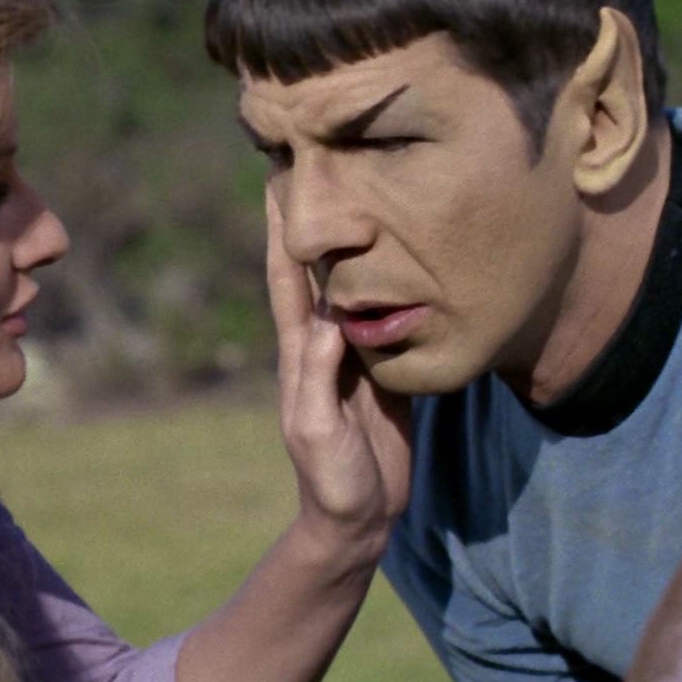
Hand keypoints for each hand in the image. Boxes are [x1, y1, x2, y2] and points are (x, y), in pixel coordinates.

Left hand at [265, 190, 411, 550]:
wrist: (357, 519)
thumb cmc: (331, 481)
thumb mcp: (319, 433)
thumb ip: (319, 378)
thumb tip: (329, 319)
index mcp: (301, 353)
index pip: (288, 278)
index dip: (282, 230)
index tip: (276, 178)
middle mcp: (323, 344)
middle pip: (318, 269)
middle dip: (315, 218)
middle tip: (317, 162)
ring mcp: (354, 355)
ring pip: (355, 286)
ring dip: (355, 243)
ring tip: (363, 193)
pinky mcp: (385, 369)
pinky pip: (389, 316)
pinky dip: (393, 284)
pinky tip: (405, 257)